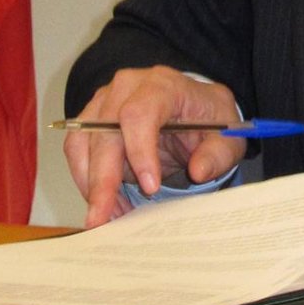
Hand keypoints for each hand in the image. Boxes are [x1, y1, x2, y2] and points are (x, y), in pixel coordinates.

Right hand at [63, 66, 247, 227]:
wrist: (192, 107)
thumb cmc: (208, 119)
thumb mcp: (227, 135)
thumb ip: (218, 153)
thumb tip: (200, 170)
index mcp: (164, 85)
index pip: (140, 112)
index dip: (139, 150)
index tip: (150, 188)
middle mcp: (128, 87)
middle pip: (103, 130)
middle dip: (102, 179)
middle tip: (104, 220)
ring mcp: (105, 100)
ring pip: (82, 141)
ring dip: (90, 184)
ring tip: (109, 218)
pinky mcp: (91, 119)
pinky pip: (76, 150)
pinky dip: (85, 181)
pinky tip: (105, 204)